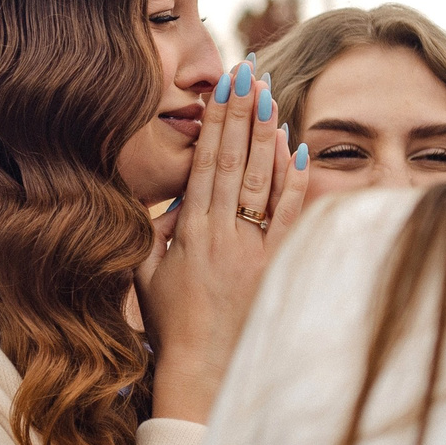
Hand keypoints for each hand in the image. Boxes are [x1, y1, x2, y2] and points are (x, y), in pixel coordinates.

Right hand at [137, 60, 311, 423]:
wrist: (203, 370)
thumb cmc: (172, 324)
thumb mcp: (146, 274)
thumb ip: (151, 234)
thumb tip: (159, 202)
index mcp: (190, 231)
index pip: (206, 163)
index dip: (215, 124)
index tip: (221, 90)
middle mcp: (223, 233)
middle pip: (236, 161)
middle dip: (242, 114)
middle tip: (250, 74)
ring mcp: (253, 249)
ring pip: (264, 181)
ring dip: (268, 136)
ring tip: (272, 98)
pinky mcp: (275, 266)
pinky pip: (290, 216)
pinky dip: (295, 181)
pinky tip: (299, 149)